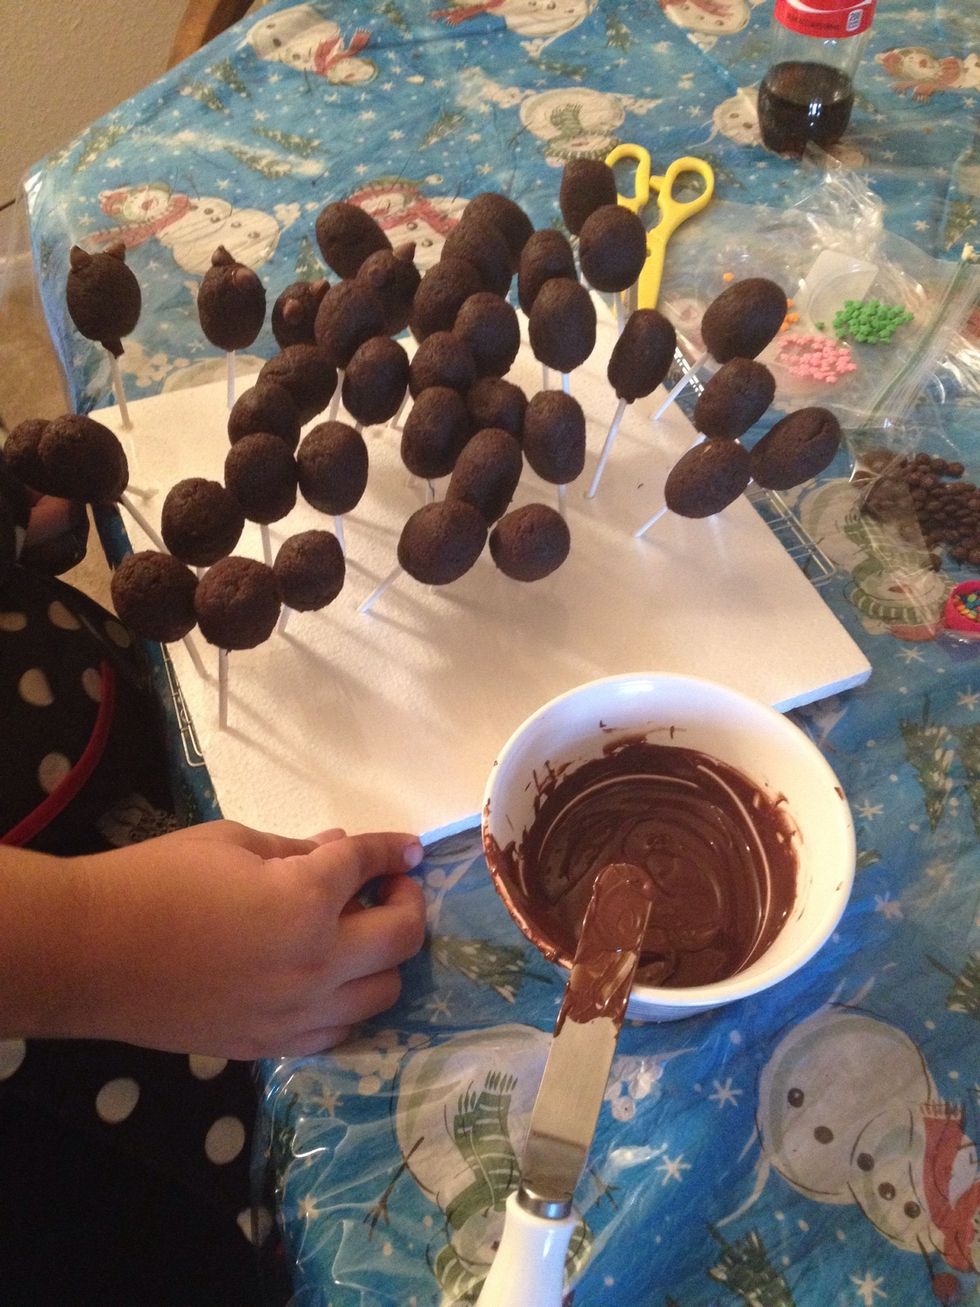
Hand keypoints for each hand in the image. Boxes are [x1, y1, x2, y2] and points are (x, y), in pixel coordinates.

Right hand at [59, 821, 425, 1057]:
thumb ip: (296, 850)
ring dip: (385, 958)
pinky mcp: (271, 1045)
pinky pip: (339, 1032)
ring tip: (360, 935)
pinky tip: (330, 980)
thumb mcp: (232, 843)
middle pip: (402, 938)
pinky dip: (349, 1003)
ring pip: (383, 994)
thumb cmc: (156, 880)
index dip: (391, 851)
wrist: (91, 952)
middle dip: (407, 904)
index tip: (407, 848)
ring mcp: (297, 1014)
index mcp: (306, 901)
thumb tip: (340, 849)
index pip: (369, 867)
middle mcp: (317, 963)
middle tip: (389, 889)